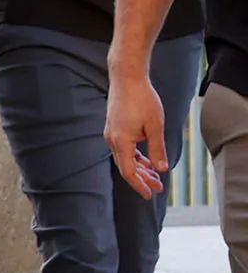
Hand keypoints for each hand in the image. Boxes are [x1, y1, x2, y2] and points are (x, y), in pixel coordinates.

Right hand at [105, 68, 168, 198]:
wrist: (127, 78)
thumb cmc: (142, 99)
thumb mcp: (155, 126)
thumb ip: (157, 149)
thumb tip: (161, 169)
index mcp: (121, 141)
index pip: (128, 171)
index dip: (139, 184)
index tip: (149, 194)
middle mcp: (112, 139)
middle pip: (126, 167)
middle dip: (142, 179)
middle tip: (157, 188)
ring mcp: (112, 134)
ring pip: (125, 158)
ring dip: (140, 168)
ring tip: (155, 176)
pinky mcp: (114, 128)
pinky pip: (124, 149)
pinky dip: (135, 157)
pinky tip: (146, 160)